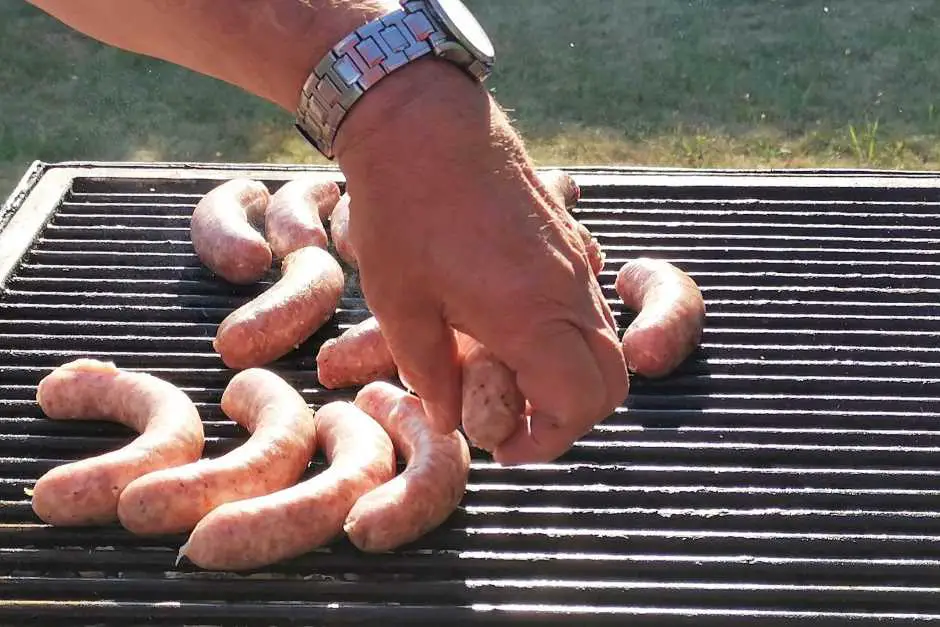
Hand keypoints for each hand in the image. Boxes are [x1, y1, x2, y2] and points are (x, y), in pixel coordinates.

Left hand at [336, 60, 627, 463]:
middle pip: (612, 382)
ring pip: (602, 342)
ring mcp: (574, 261)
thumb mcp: (400, 306)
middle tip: (514, 420)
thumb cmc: (404, 210)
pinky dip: (564, 334)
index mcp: (532, 316)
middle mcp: (569, 291)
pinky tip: (509, 323)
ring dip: (565, 374)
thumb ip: (432, 374)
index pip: (581, 405)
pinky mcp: (566, 238)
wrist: (422, 122)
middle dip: (571, 416)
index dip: (548, 441)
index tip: (503, 446)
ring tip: (503, 373)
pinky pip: (586, 302)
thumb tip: (452, 421)